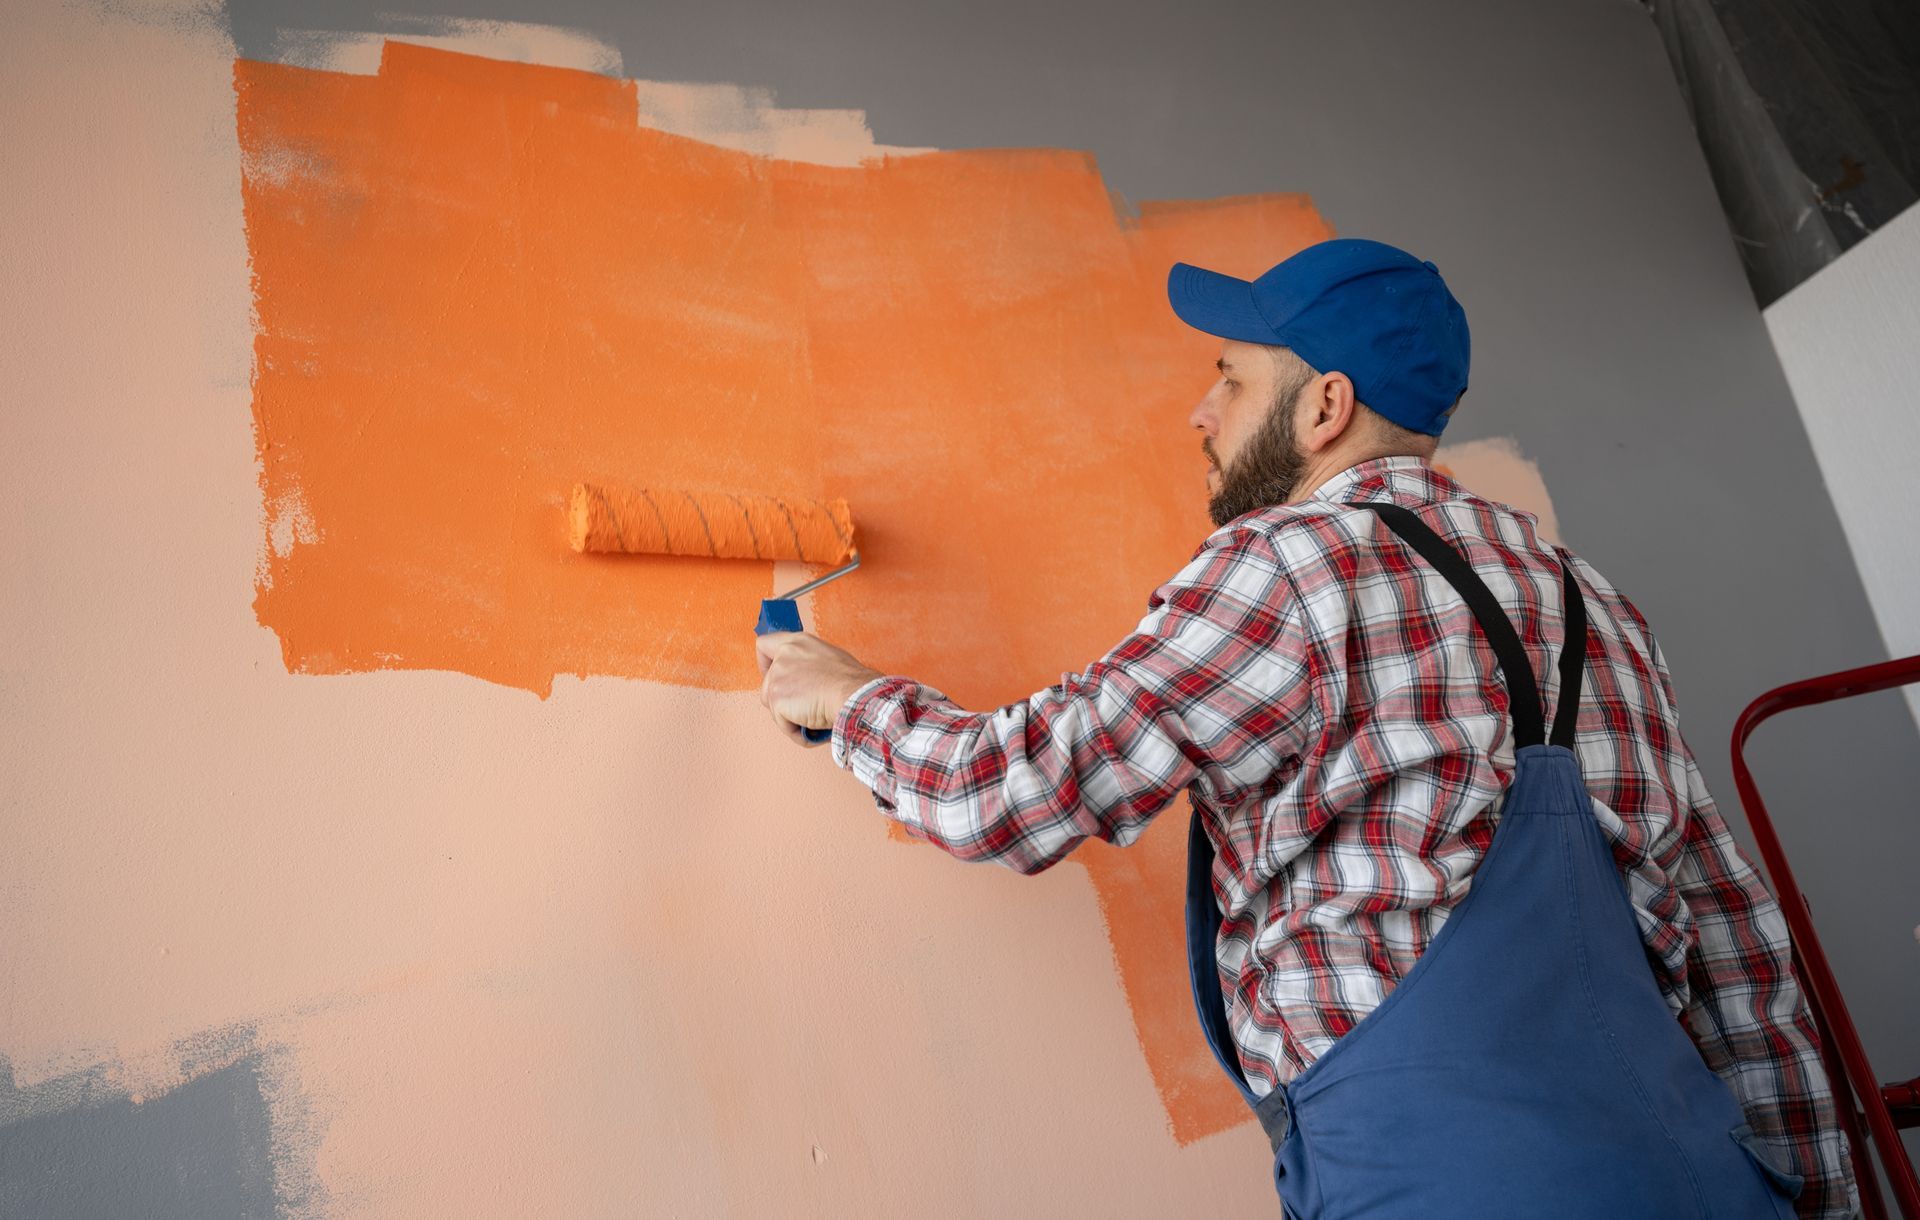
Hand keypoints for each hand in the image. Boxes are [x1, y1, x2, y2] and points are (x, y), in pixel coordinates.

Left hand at [755, 631, 884, 747]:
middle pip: (766, 683)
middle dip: (782, 699)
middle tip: (803, 706)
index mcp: (797, 643)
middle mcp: (783, 657)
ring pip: (773, 706)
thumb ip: (808, 663)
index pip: (764, 645)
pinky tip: (813, 726)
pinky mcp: (776, 699)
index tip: (773, 675)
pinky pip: (782, 723)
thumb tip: (805, 678)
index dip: (765, 664)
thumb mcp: (828, 658)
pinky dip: (796, 730)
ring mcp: (776, 678)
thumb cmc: (851, 681)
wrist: (854, 695)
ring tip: (812, 717)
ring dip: (789, 715)